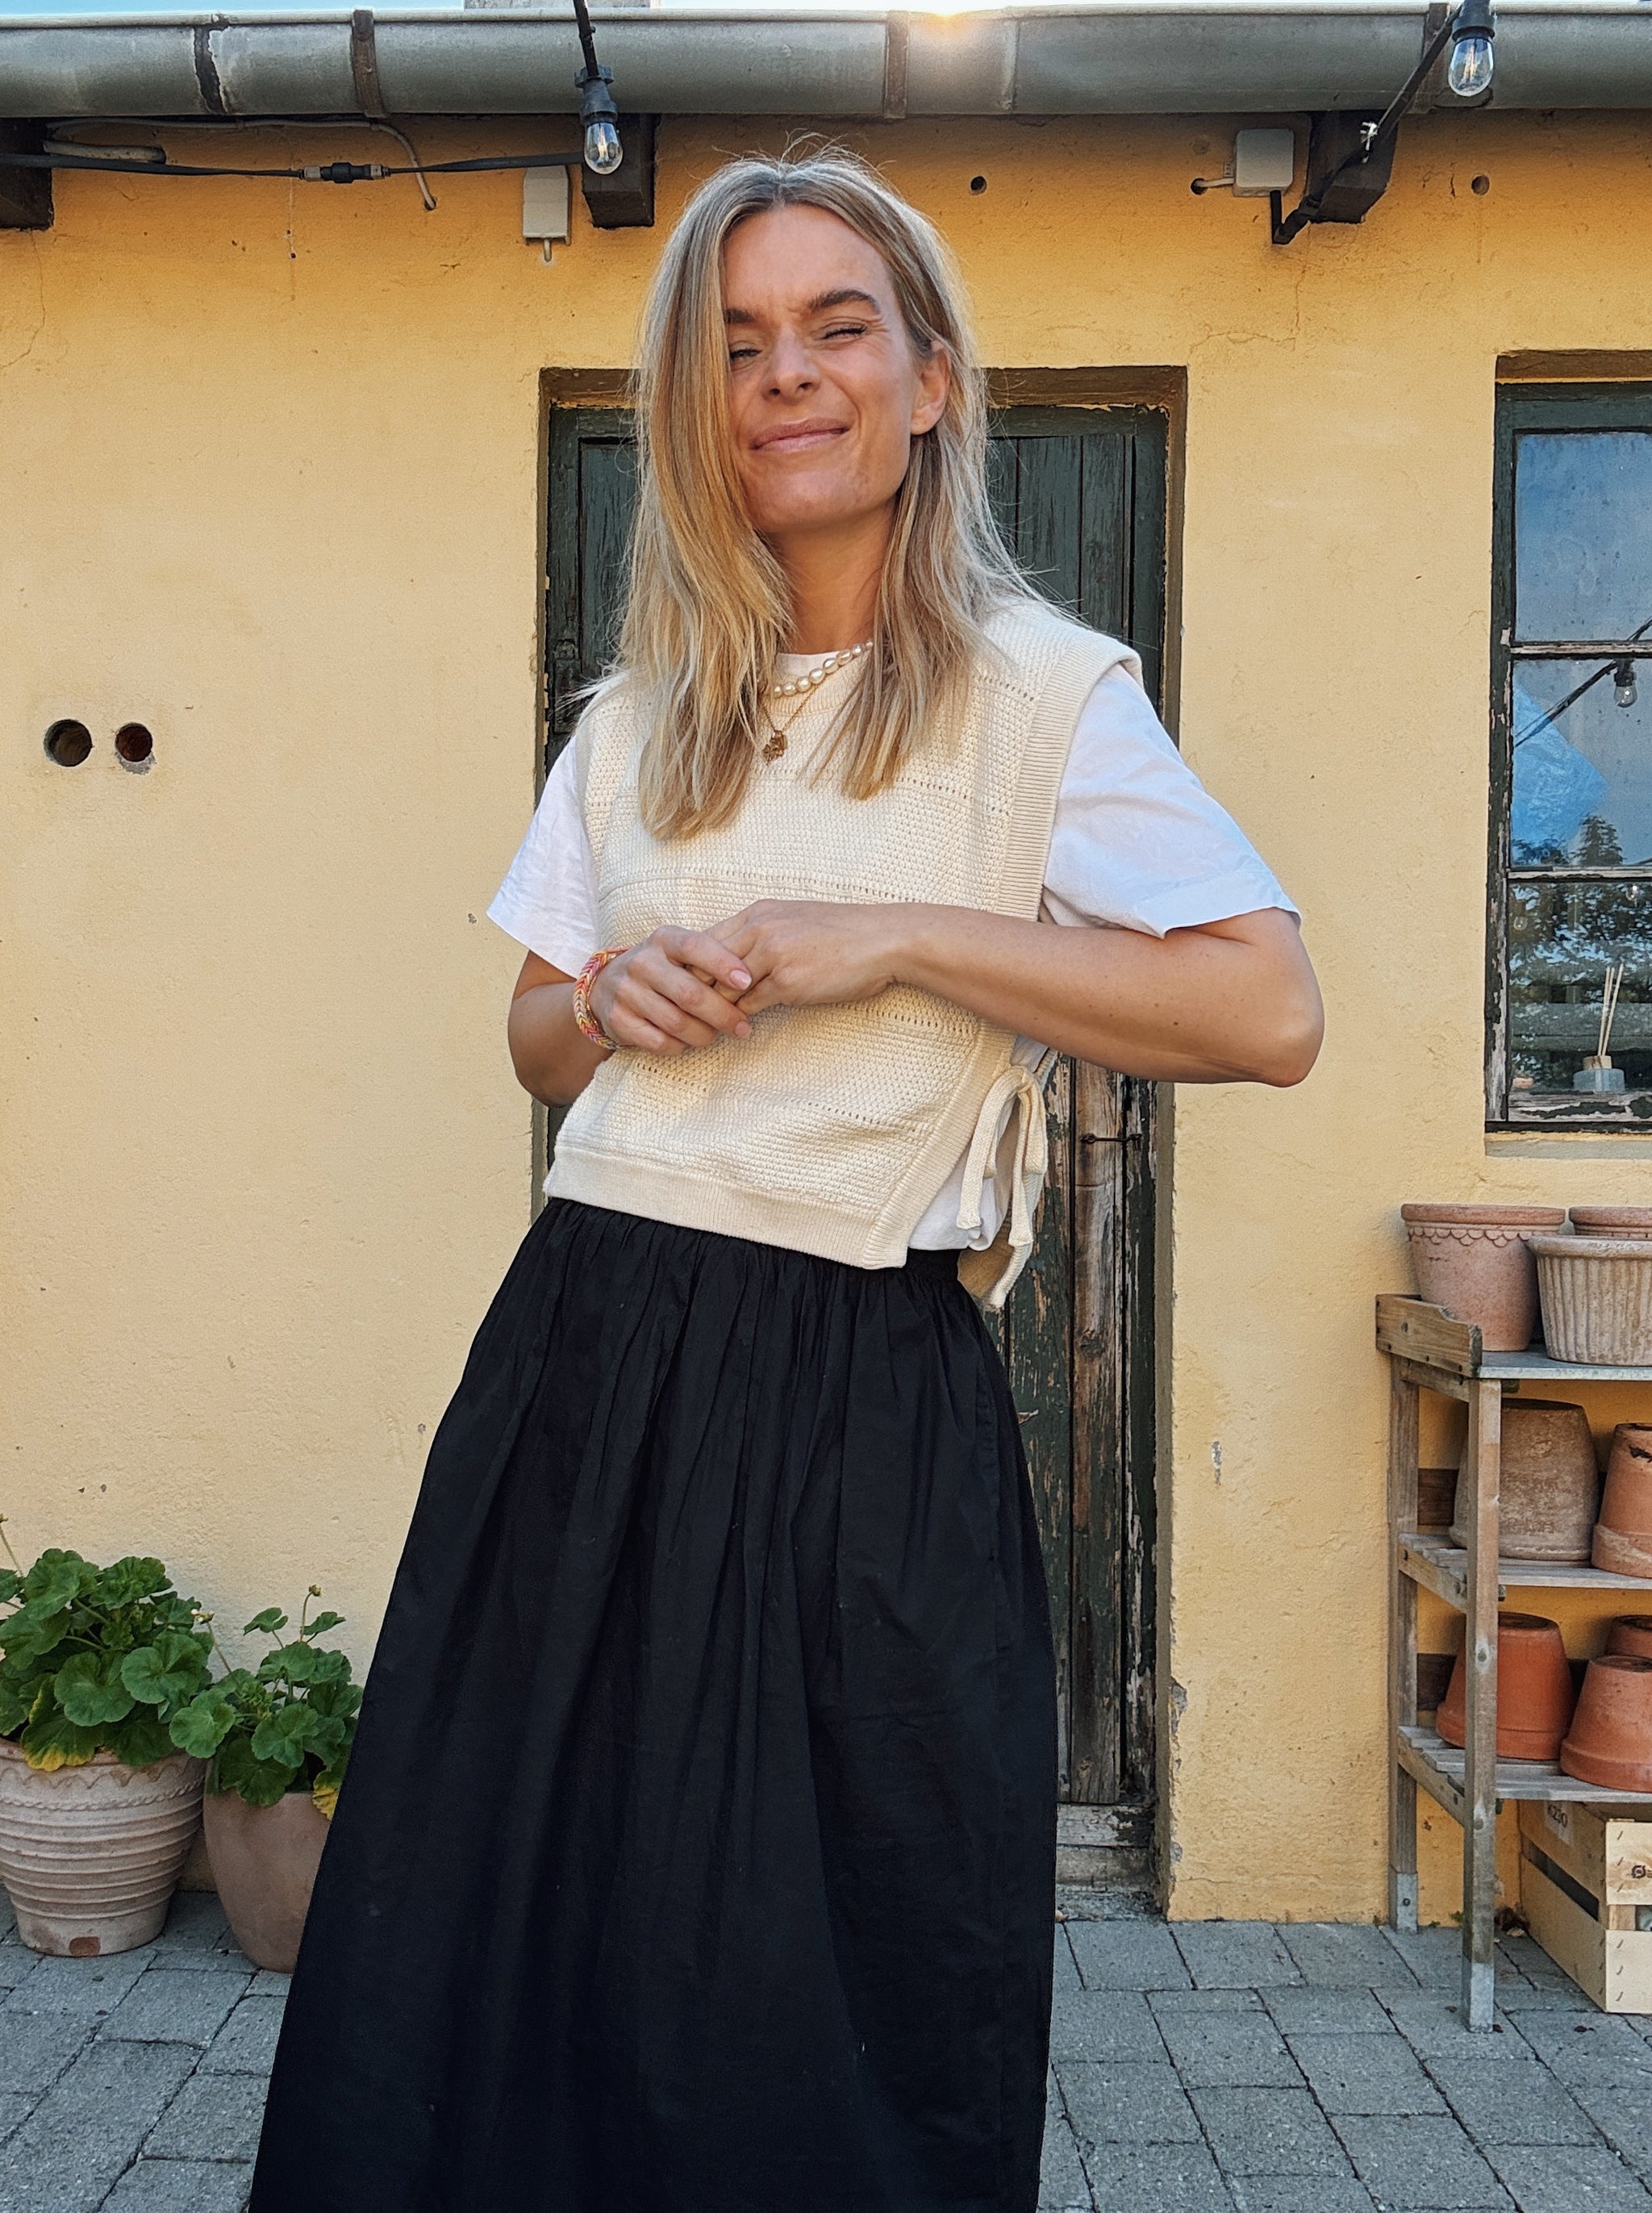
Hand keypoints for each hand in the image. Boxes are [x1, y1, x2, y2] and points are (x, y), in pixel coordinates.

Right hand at [589, 928, 755, 1055]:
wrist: (608, 984)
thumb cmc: (662, 969)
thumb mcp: (680, 953)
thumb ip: (710, 959)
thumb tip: (755, 978)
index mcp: (663, 940)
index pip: (696, 947)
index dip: (724, 964)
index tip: (747, 981)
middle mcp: (642, 962)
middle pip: (690, 994)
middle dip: (723, 1014)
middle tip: (743, 1027)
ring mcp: (627, 991)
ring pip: (677, 1022)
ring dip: (704, 1034)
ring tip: (717, 1035)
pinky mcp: (618, 1019)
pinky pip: (659, 1041)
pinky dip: (680, 1046)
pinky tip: (688, 1042)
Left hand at [709, 901, 911, 1016]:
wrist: (883, 939)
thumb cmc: (841, 934)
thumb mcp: (793, 921)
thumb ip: (760, 936)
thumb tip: (731, 961)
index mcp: (757, 913)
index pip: (703, 941)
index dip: (694, 969)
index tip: (691, 989)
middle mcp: (759, 929)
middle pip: (703, 965)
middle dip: (694, 992)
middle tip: (688, 1014)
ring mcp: (771, 954)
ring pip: (721, 988)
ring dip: (715, 1011)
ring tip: (707, 1027)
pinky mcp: (787, 981)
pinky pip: (748, 1006)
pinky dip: (741, 1020)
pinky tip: (741, 1030)